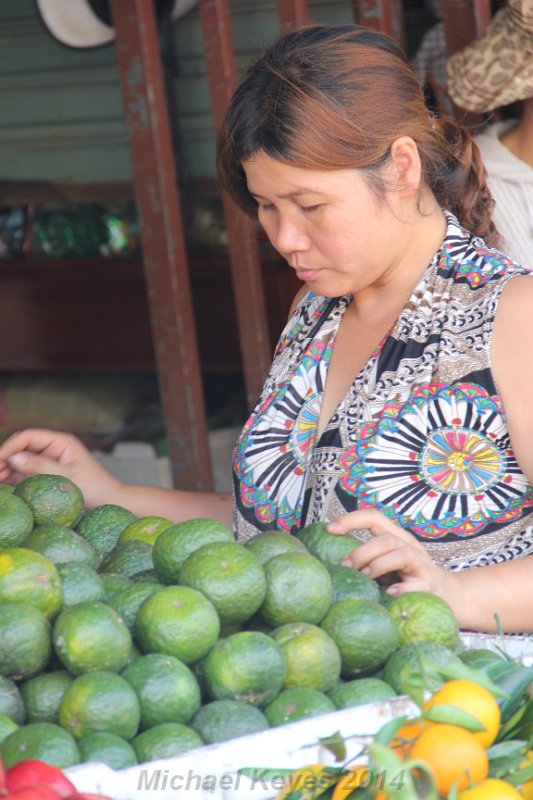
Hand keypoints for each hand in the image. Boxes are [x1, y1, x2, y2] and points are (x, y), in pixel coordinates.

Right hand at [0, 428, 121, 508]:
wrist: (110, 502)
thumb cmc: (94, 488)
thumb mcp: (66, 477)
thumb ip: (39, 466)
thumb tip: (13, 457)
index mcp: (60, 442)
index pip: (28, 437)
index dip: (9, 447)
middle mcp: (53, 448)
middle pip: (21, 448)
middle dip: (5, 458)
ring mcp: (49, 462)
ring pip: (21, 461)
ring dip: (6, 469)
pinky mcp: (47, 475)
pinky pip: (26, 473)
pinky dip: (13, 478)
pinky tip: (4, 486)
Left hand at [327, 508, 456, 599]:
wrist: (448, 595)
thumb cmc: (408, 578)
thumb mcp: (386, 564)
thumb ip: (367, 559)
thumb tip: (332, 563)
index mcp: (396, 537)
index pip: (374, 517)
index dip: (351, 519)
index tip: (329, 528)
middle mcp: (409, 545)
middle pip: (385, 538)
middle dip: (362, 552)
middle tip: (345, 566)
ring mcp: (421, 563)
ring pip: (401, 553)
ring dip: (379, 565)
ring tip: (365, 577)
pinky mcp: (430, 583)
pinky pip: (415, 584)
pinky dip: (400, 588)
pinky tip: (389, 593)